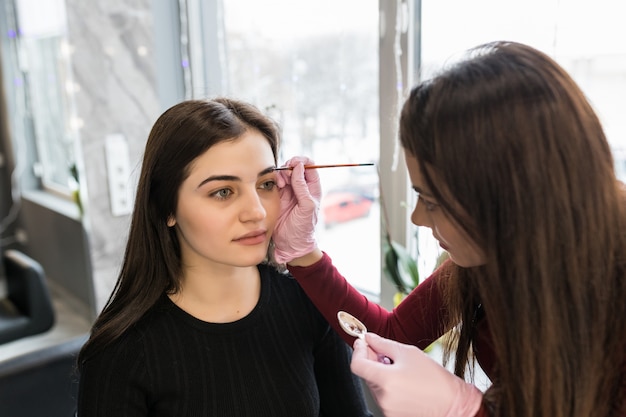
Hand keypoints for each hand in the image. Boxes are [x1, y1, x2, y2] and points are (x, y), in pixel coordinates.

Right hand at [273, 156, 321, 263]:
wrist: (291, 243)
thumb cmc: (303, 228)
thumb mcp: (307, 207)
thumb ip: (302, 187)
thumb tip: (299, 167)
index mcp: (313, 188)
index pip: (310, 166)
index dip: (302, 162)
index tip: (294, 164)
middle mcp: (302, 188)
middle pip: (296, 167)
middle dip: (290, 167)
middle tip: (286, 177)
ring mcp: (290, 191)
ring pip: (285, 173)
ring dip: (282, 174)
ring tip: (281, 184)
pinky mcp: (279, 196)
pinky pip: (276, 181)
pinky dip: (275, 180)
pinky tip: (277, 187)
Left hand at [351, 333, 482, 416]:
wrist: (453, 404)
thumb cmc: (435, 379)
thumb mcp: (409, 353)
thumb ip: (383, 344)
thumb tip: (369, 338)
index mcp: (385, 380)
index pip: (357, 365)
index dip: (358, 350)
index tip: (363, 342)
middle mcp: (383, 397)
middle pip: (366, 374)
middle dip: (371, 360)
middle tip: (383, 351)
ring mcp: (386, 409)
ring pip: (374, 385)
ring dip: (380, 373)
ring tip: (399, 368)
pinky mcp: (391, 415)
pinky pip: (383, 396)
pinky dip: (387, 386)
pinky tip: (402, 381)